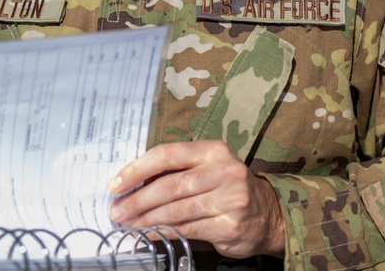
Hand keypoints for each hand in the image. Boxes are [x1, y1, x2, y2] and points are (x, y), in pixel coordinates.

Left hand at [106, 140, 284, 258]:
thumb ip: (174, 171)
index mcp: (212, 150)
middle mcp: (224, 171)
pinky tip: (148, 234)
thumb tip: (130, 184)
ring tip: (127, 223)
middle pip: (169, 185)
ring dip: (146, 219)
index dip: (137, 169)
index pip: (167, 155)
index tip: (116, 184)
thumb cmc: (225, 188)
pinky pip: (186, 229)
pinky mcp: (229, 224)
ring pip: (176, 210)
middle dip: (137, 200)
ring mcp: (229, 199)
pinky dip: (163, 232)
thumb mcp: (206, 168)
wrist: (268, 215)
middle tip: (117, 210)